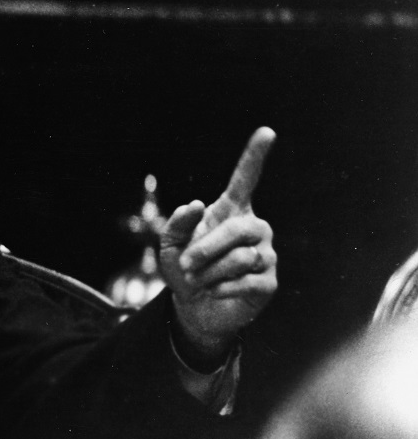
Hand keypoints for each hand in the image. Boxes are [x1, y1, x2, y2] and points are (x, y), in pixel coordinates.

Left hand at [160, 127, 277, 365]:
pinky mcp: (269, 283)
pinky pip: (245, 282)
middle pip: (239, 230)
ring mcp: (266, 255)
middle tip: (185, 265)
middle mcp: (255, 229)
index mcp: (231, 212)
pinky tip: (215, 291)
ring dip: (209, 273)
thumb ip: (177, 224)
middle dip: (206, 248)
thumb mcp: (169, 246)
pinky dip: (220, 289)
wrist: (194, 307)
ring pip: (240, 258)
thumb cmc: (185, 270)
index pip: (245, 180)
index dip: (254, 157)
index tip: (266, 132)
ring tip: (199, 280)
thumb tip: (195, 204)